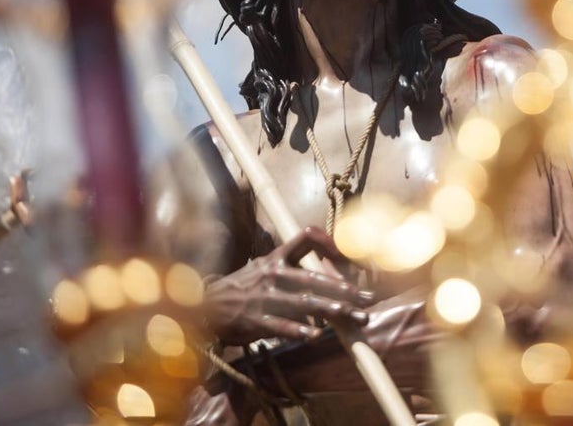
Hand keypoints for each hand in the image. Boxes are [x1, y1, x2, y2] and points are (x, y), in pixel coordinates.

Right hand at [204, 227, 372, 345]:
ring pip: (303, 302)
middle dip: (345, 290)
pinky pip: (279, 325)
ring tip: (352, 316)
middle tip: (369, 299)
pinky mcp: (255, 320)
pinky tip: (315, 335)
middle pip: (315, 278)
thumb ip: (292, 265)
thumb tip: (328, 272)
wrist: (204, 306)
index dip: (330, 243)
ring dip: (331, 310)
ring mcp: (265, 298)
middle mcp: (274, 274)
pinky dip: (297, 330)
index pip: (306, 238)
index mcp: (277, 257)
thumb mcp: (265, 266)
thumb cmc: (243, 287)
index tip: (351, 259)